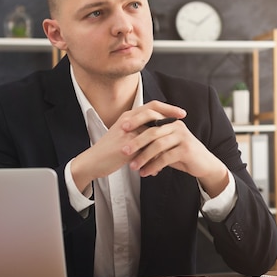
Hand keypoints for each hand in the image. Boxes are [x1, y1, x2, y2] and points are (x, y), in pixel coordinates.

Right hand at [70, 101, 185, 191]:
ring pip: (152, 133)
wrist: (92, 161)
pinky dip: (154, 160)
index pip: (152, 106)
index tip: (181, 113)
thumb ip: (141, 132)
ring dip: (163, 143)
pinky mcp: (126, 147)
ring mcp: (127, 133)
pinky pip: (146, 151)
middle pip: (154, 112)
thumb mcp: (126, 136)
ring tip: (172, 153)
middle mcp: (128, 121)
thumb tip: (160, 133)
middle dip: (171, 116)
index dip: (168, 108)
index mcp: (129, 116)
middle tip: (183, 121)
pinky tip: (157, 170)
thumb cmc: (110, 150)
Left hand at [122, 107, 228, 197]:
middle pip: (152, 131)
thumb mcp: (165, 145)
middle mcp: (176, 126)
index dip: (136, 120)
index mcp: (170, 121)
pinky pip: (165, 157)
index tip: (121, 128)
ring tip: (132, 166)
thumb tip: (130, 140)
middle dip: (136, 142)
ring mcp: (182, 137)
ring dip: (143, 157)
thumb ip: (152, 140)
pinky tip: (145, 173)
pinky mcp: (186, 149)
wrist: (203, 164)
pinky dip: (153, 166)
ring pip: (158, 145)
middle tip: (123, 151)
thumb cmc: (180, 154)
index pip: (151, 115)